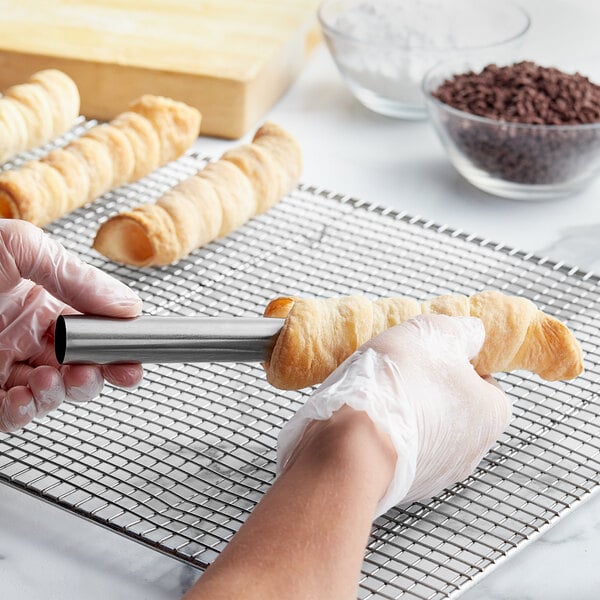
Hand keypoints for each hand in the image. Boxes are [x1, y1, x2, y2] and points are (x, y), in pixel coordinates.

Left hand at [0, 219, 142, 431]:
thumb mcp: (20, 248)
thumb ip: (78, 277)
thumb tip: (127, 303)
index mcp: (41, 303)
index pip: (93, 329)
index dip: (118, 343)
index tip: (136, 351)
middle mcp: (25, 337)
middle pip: (82, 365)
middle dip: (103, 372)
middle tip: (116, 370)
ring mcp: (4, 366)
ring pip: (55, 392)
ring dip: (68, 391)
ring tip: (61, 378)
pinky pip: (15, 413)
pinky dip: (30, 409)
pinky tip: (31, 393)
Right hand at [278, 314, 511, 515]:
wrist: (352, 445)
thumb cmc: (399, 387)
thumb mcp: (435, 333)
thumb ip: (461, 331)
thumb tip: (470, 335)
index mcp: (491, 414)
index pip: (484, 381)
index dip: (456, 363)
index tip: (431, 355)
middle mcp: (471, 451)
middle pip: (452, 409)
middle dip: (428, 391)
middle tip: (402, 372)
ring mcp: (435, 474)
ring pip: (423, 433)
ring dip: (405, 416)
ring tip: (377, 395)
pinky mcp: (401, 487)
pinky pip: (395, 454)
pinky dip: (383, 438)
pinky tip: (364, 421)